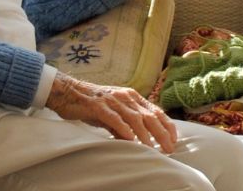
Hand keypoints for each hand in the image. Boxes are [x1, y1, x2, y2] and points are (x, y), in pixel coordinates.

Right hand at [46, 72, 177, 152]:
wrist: (69, 92)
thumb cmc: (93, 105)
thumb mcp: (114, 113)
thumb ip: (126, 124)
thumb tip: (137, 141)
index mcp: (132, 97)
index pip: (156, 111)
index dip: (167, 125)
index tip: (174, 139)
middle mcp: (126, 97)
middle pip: (149, 115)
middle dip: (162, 133)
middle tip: (169, 148)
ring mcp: (113, 100)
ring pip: (135, 118)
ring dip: (145, 134)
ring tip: (152, 148)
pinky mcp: (99, 106)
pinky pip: (114, 118)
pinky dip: (123, 128)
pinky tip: (130, 139)